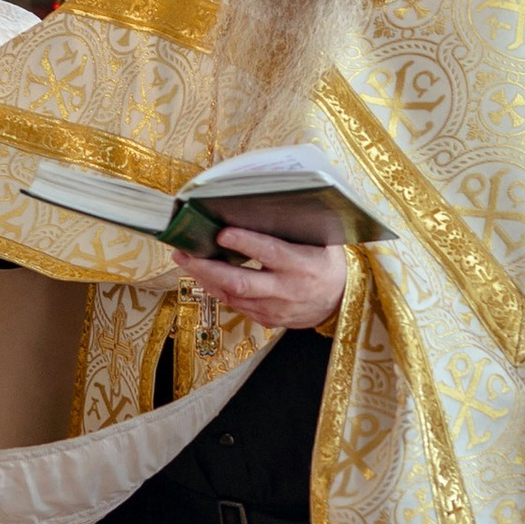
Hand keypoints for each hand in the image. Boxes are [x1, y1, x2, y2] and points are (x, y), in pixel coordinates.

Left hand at [187, 223, 346, 332]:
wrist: (340, 301)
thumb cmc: (327, 263)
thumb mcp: (323, 241)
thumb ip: (296, 227)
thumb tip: (264, 203)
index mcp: (302, 265)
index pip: (270, 253)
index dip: (244, 243)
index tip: (222, 232)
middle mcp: (286, 290)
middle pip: (240, 282)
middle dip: (207, 267)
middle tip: (184, 252)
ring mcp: (275, 309)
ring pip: (232, 296)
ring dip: (205, 278)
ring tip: (186, 260)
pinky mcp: (267, 320)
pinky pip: (236, 305)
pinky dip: (216, 289)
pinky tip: (204, 275)